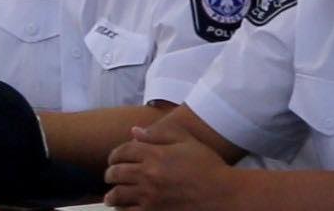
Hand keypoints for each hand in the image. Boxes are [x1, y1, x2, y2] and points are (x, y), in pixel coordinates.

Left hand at [103, 124, 233, 209]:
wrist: (223, 195)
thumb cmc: (208, 166)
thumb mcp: (187, 141)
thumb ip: (159, 133)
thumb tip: (134, 131)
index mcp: (154, 154)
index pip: (122, 152)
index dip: (114, 155)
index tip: (114, 159)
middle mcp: (147, 175)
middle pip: (116, 173)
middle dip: (110, 174)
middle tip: (110, 176)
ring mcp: (149, 197)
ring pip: (118, 195)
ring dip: (112, 194)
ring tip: (111, 196)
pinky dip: (123, 210)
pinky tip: (124, 208)